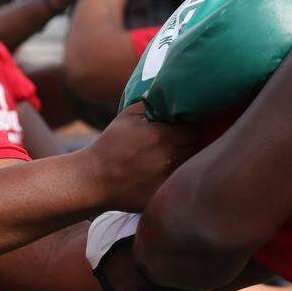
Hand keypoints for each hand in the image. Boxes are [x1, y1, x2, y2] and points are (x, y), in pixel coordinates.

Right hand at [83, 105, 198, 211]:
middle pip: (197, 148)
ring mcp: (167, 178)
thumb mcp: (128, 116)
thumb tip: (171, 95)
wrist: (94, 178)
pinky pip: (181, 186)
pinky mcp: (164, 195)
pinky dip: (179, 180)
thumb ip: (151, 103)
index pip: (195, 128)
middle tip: (182, 142)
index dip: (191, 127)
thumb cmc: (111, 145)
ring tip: (174, 158)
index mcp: (162, 135)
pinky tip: (167, 175)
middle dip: (191, 143)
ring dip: (188, 161)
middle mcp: (168, 157)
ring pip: (192, 167)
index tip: (185, 128)